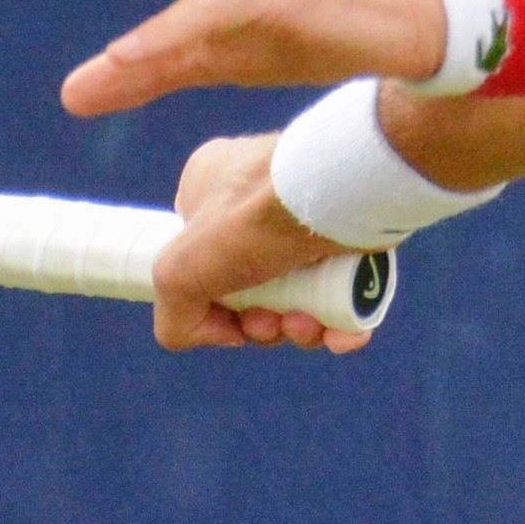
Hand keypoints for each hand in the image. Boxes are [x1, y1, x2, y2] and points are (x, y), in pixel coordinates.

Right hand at [156, 133, 372, 353]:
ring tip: (307, 325)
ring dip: (300, 329)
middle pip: (254, 288)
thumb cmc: (252, 217)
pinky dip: (340, 324)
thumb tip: (223, 334)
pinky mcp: (351, 236)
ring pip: (300, 295)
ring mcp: (309, 217)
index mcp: (211, 189)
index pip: (200, 260)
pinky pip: (343, 292)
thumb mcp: (178, 272)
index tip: (229, 322)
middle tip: (272, 324)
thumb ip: (173, 314)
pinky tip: (340, 334)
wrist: (340, 191)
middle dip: (262, 323)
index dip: (212, 304)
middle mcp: (260, 198)